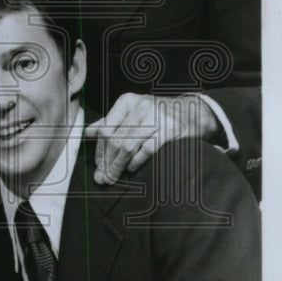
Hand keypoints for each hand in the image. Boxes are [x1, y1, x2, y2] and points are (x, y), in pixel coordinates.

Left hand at [87, 93, 217, 184]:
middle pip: (114, 139)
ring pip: (127, 147)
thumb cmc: (157, 113)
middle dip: (105, 162)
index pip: (105, 129)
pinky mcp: (169, 131)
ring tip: (111, 178)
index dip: (98, 149)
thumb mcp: (133, 110)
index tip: (96, 165)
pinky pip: (146, 150)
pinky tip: (131, 170)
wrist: (193, 112)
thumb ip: (111, 120)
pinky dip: (136, 162)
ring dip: (117, 166)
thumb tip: (88, 133)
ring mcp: (155, 119)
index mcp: (127, 101)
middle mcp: (139, 108)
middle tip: (101, 177)